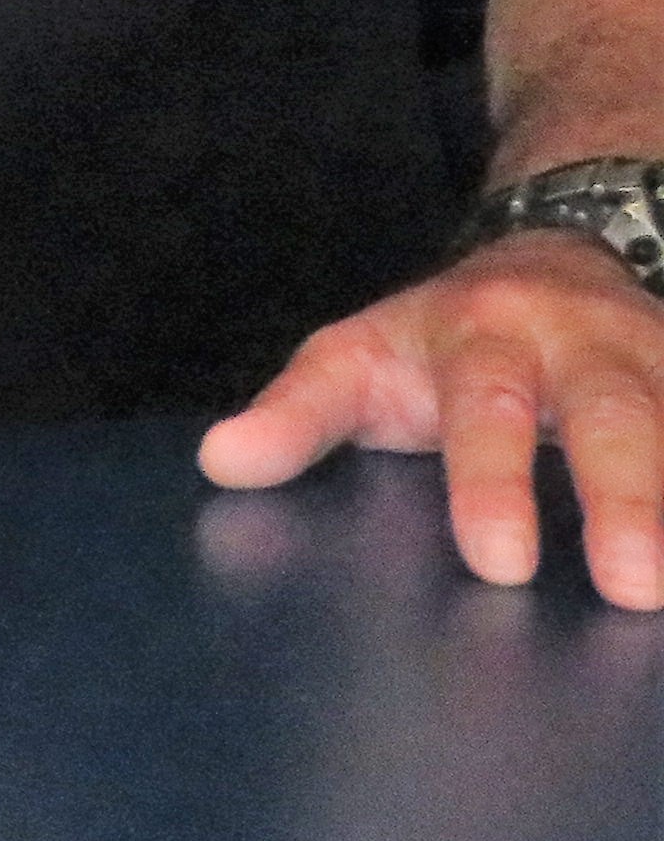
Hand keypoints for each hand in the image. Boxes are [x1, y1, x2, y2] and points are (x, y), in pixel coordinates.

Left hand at [198, 228, 663, 608]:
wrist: (554, 253)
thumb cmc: (440, 339)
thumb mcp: (358, 359)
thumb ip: (296, 414)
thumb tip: (220, 462)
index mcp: (478, 336)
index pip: (481, 411)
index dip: (489, 483)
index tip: (498, 562)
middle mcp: (578, 344)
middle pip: (610, 419)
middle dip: (624, 499)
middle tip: (630, 587)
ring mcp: (657, 361)